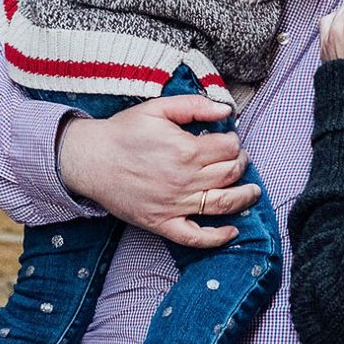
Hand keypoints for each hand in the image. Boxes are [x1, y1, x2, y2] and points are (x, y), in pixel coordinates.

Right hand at [57, 95, 257, 247]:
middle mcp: (185, 180)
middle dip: (242, 164)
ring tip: (253, 192)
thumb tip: (225, 110)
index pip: (229, 148)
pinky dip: (217, 237)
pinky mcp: (162, 223)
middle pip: (231, 174)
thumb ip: (194, 105)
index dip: (234, 142)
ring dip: (245, 198)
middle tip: (241, 160)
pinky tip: (232, 231)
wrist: (90, 159)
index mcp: (187, 150)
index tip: (229, 140)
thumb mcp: (157, 108)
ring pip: (223, 204)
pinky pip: (195, 237)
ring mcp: (175, 204)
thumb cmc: (123, 132)